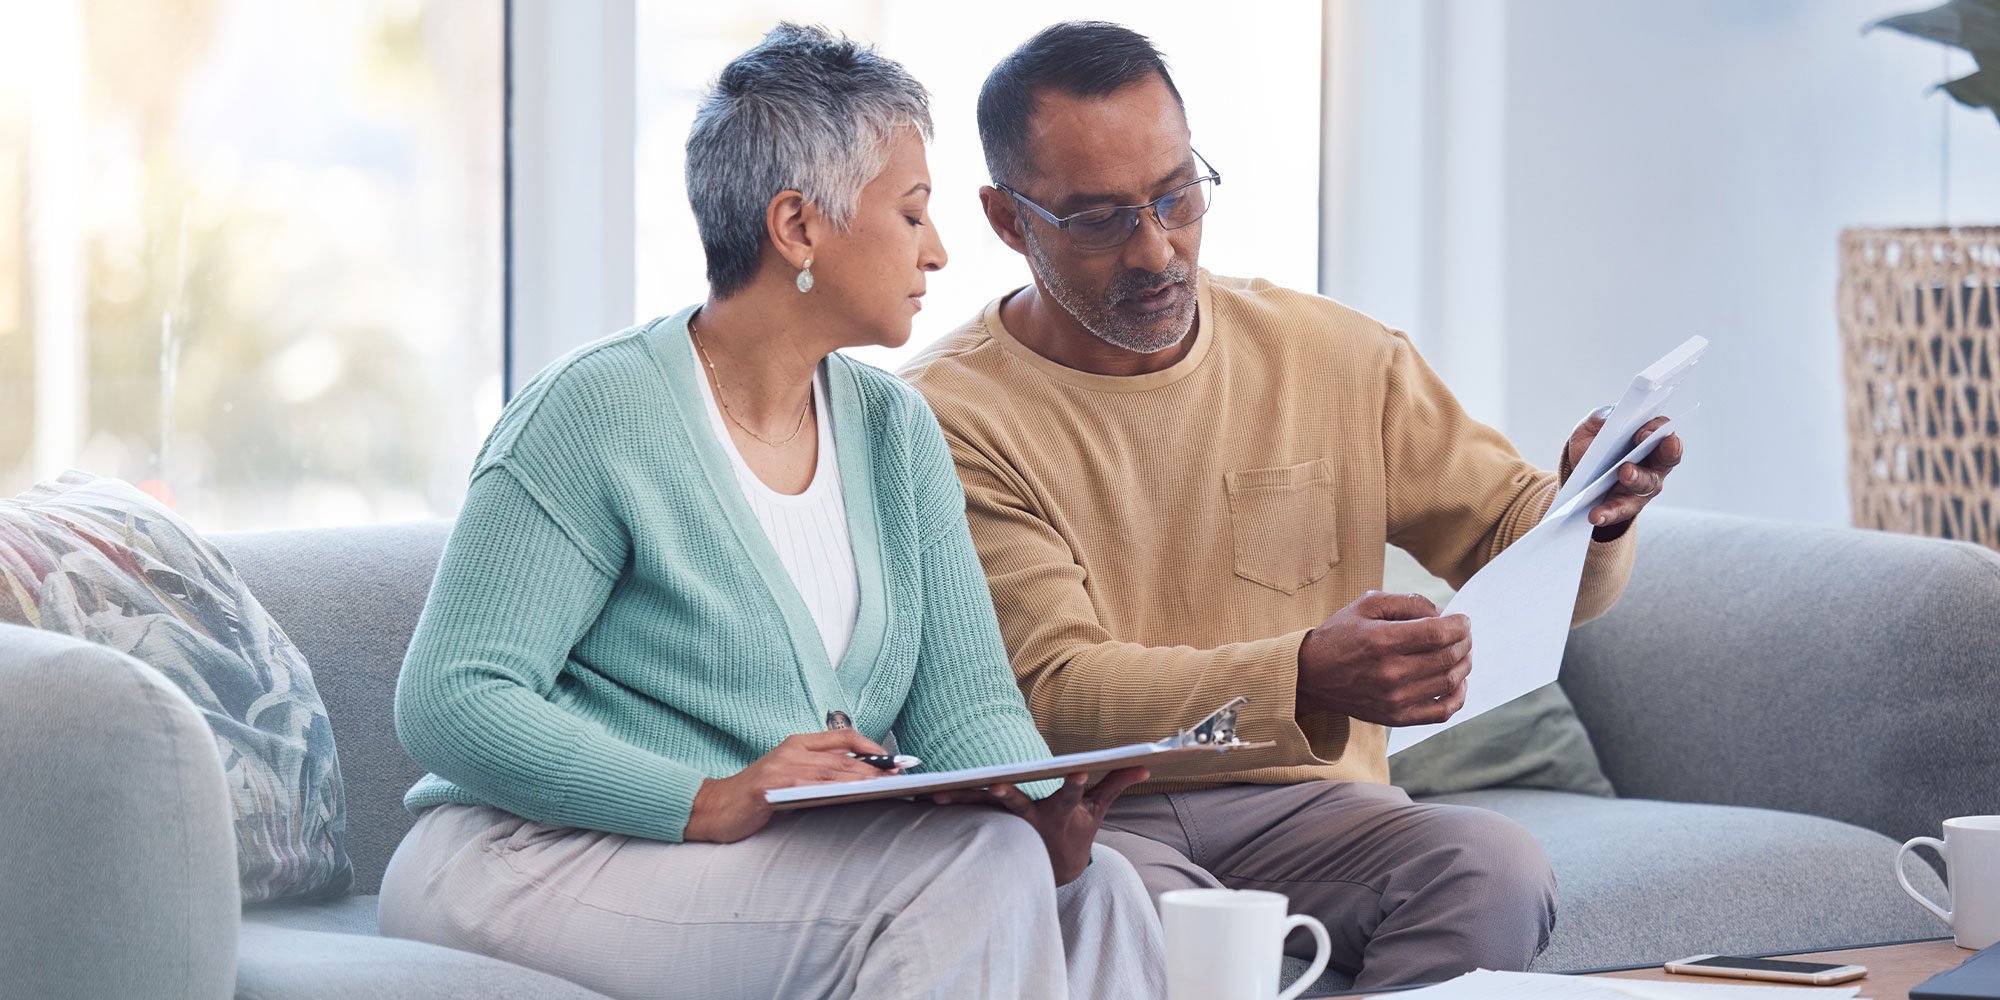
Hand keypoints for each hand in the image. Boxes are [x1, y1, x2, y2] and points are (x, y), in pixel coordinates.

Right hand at [683, 730, 890, 843]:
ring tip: (885, 787)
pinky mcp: (770, 788)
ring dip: (861, 779)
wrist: (714, 808)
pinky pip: (808, 787)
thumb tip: (860, 778)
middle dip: (875, 767)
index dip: (872, 747)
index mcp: (797, 744)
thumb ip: (818, 771)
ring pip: (830, 771)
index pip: (843, 737)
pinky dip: (833, 790)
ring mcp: (780, 768)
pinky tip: (851, 796)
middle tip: (900, 776)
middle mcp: (790, 751)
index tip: (895, 760)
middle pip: (842, 756)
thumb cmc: (756, 795)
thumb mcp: (788, 774)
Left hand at [928, 766, 1150, 884]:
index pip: (1071, 793)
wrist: (1053, 871)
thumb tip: (1144, 764)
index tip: (1077, 770)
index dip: (1075, 782)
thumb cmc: (1075, 832)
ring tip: (937, 794)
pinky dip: (947, 805)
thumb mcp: (1097, 810)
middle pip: (1017, 803)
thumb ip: (1116, 783)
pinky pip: (965, 812)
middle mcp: (1031, 818)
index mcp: (1061, 811)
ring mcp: (1007, 823)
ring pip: (982, 808)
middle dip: (1005, 793)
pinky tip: (922, 798)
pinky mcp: (988, 824)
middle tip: (994, 783)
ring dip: (961, 801)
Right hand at [1296, 591, 1471, 726]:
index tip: (1463, 620)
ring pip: (1449, 682)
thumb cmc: (1340, 636)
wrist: (1311, 676)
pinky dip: (1459, 698)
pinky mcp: (1397, 717)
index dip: (1459, 625)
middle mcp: (1391, 673)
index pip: (1438, 634)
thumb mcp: (1366, 605)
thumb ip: (1407, 603)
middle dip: (1464, 642)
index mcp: (1382, 641)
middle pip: (1448, 657)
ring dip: (1464, 664)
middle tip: (1464, 634)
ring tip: (1462, 652)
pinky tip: (1458, 682)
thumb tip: (1441, 614)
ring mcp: (1395, 699)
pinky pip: (1441, 712)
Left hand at [1566, 411, 1683, 540]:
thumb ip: (1604, 418)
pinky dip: (1608, 513)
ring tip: (1611, 490)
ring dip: (1628, 489)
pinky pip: (1620, 510)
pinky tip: (1596, 515)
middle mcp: (1655, 462)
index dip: (1656, 432)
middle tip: (1625, 469)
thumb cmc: (1597, 437)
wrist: (1580, 465)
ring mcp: (1644, 485)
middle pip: (1661, 464)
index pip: (1664, 431)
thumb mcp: (1595, 423)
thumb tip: (1611, 421)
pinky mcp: (1628, 504)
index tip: (1641, 435)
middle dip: (1645, 466)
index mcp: (1651, 436)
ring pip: (1643, 489)